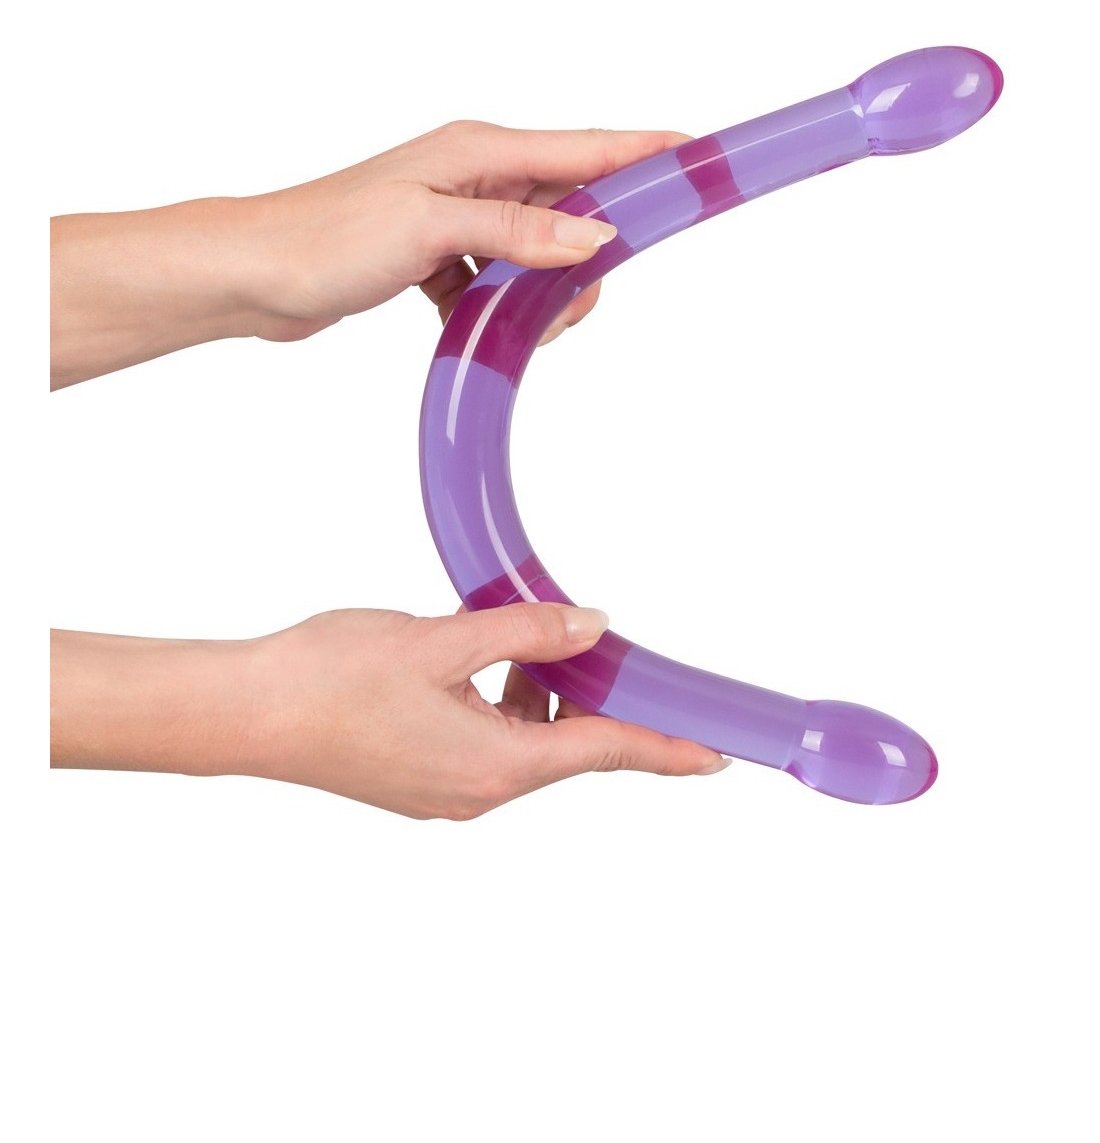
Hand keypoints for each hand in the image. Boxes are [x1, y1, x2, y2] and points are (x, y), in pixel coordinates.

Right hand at [51, 605, 729, 817]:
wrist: (243, 712)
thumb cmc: (330, 679)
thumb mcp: (442, 638)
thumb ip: (526, 630)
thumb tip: (591, 626)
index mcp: (493, 765)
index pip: (605, 753)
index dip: (665, 749)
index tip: (715, 755)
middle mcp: (475, 791)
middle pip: (565, 746)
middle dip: (589, 696)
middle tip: (603, 647)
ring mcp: (442, 791)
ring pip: (522, 742)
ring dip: (536, 693)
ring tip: (517, 634)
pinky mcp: (415, 778)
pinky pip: (483, 742)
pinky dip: (497, 702)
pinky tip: (475, 656)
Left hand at [244, 121, 689, 341]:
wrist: (251, 275)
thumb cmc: (323, 237)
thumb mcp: (428, 229)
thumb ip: (516, 233)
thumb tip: (595, 239)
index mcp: (481, 150)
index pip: (590, 148)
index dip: (652, 152)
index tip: (707, 155)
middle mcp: (477, 174)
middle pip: (575, 208)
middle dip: (590, 259)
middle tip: (565, 307)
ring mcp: (459, 215)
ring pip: (542, 252)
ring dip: (543, 294)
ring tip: (511, 323)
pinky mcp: (440, 254)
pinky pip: (502, 281)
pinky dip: (503, 307)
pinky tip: (473, 322)